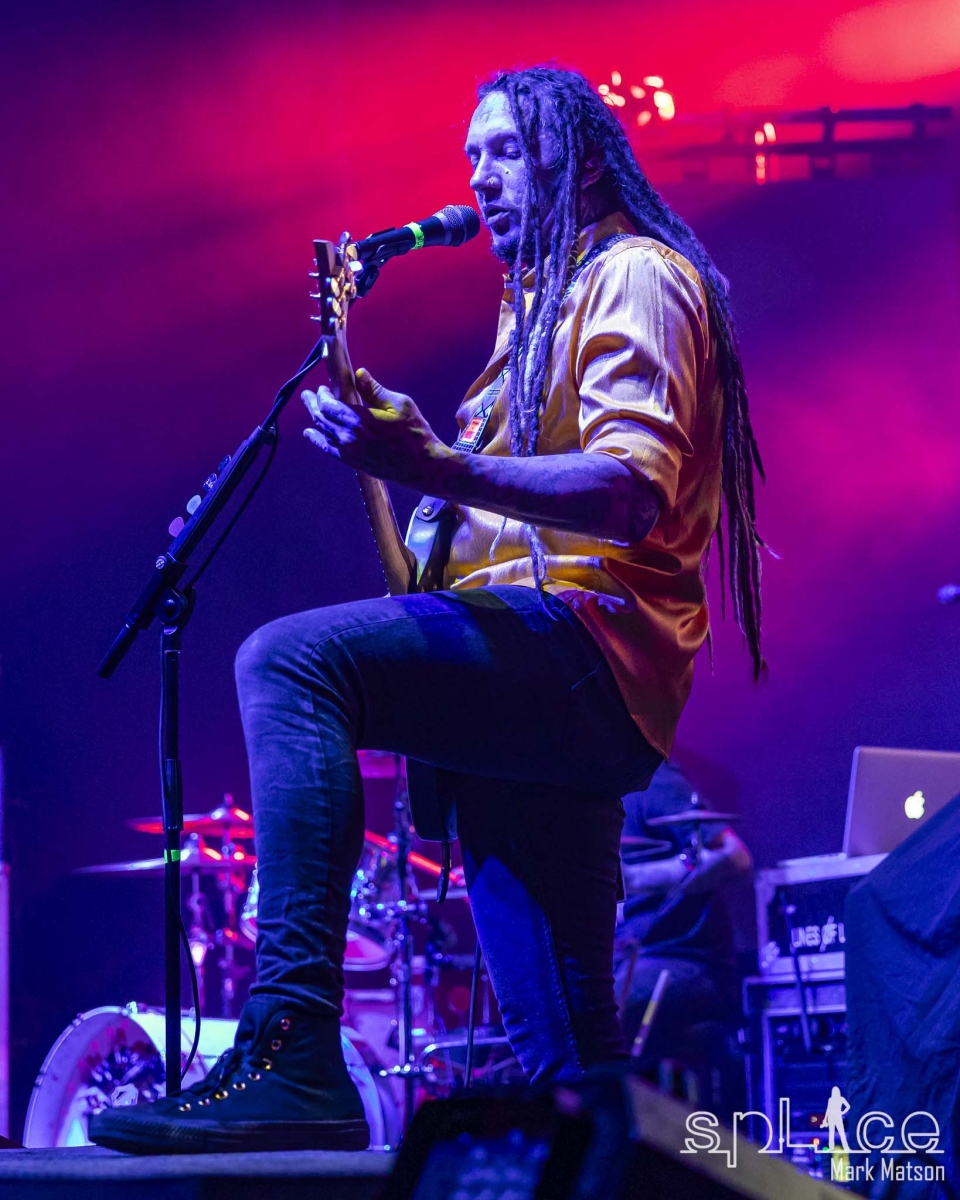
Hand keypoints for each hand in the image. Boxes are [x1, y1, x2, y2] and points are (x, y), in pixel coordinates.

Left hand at [302, 370, 449, 485]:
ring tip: (310, 411)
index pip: (329, 405)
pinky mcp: (354, 463)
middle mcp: (349, 437)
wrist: (423, 467)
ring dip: (314, 420)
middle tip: (306, 396)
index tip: (322, 389)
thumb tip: (360, 374)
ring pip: (323, 433)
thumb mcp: (400, 404)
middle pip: (321, 418)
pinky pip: (329, 450)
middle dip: (312, 405)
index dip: (322, 395)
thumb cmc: (415, 433)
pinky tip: (311, 435)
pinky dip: (318, 441)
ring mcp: (350, 452)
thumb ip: (375, 390)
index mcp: (359, 419)